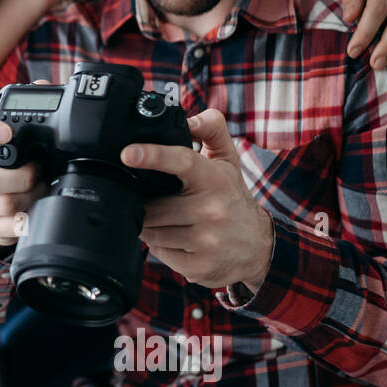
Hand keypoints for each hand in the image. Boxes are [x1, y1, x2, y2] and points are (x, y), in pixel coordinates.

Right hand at [0, 114, 46, 252]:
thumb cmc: (5, 169)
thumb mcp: (7, 148)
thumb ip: (18, 138)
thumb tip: (47, 135)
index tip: (6, 133)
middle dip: (23, 176)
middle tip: (37, 171)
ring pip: (5, 203)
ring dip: (31, 196)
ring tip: (39, 188)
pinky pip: (12, 225)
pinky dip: (29, 217)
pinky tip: (32, 208)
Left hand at [124, 109, 273, 292]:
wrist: (259, 246)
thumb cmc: (232, 197)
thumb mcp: (228, 160)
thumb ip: (211, 129)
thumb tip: (189, 119)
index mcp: (215, 179)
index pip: (181, 161)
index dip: (152, 155)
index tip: (127, 153)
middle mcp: (212, 210)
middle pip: (152, 206)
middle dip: (146, 205)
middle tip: (158, 202)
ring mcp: (205, 241)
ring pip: (151, 231)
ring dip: (151, 225)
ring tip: (170, 220)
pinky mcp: (198, 267)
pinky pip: (158, 252)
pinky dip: (160, 245)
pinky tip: (178, 239)